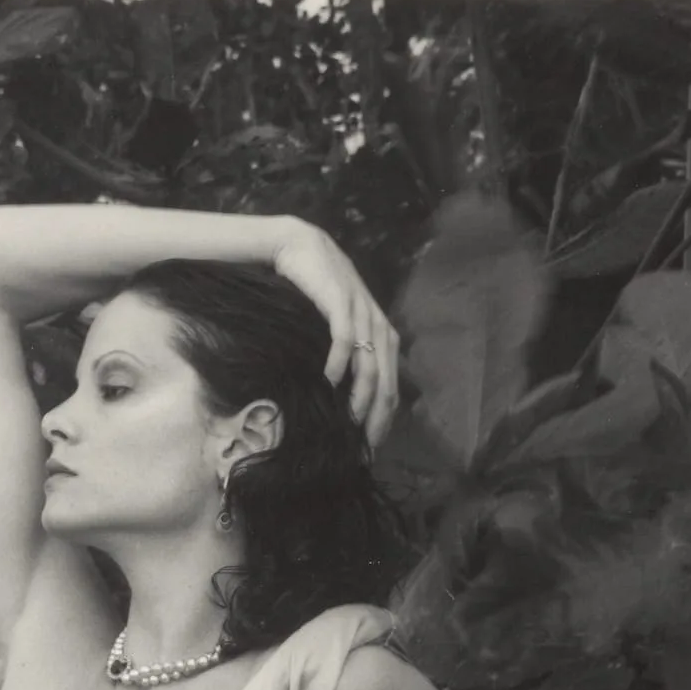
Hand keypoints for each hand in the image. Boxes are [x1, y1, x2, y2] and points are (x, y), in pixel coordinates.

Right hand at [269, 220, 398, 447]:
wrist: (299, 248)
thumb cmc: (313, 292)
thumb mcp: (336, 326)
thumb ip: (346, 352)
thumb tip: (340, 394)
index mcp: (380, 331)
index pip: (392, 379)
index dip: (385, 412)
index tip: (372, 441)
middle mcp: (376, 321)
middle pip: (386, 375)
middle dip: (379, 412)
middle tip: (366, 441)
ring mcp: (360, 309)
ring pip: (370, 360)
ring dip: (362, 393)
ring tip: (351, 418)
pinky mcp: (339, 298)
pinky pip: (344, 335)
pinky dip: (340, 359)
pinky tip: (331, 380)